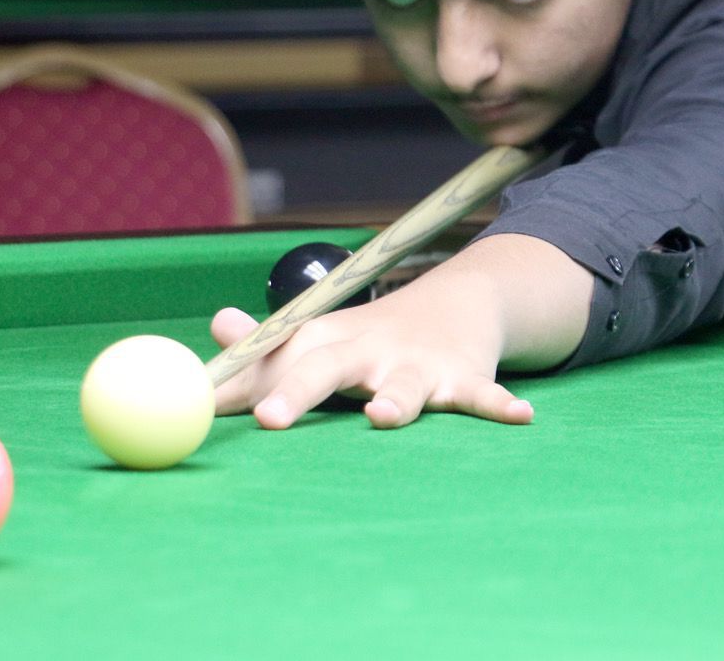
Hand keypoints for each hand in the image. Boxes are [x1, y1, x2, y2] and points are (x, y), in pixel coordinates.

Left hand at [210, 290, 530, 428]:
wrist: (456, 305)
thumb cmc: (370, 340)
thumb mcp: (317, 340)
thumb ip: (261, 355)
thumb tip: (212, 333)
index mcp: (324, 344)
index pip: (274, 361)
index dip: (238, 381)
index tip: (204, 396)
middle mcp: (367, 352)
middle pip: (327, 369)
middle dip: (298, 391)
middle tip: (270, 418)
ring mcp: (417, 366)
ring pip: (404, 386)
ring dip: (396, 401)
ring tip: (385, 415)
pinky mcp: (464, 379)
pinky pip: (482, 396)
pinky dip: (500, 406)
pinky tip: (519, 416)